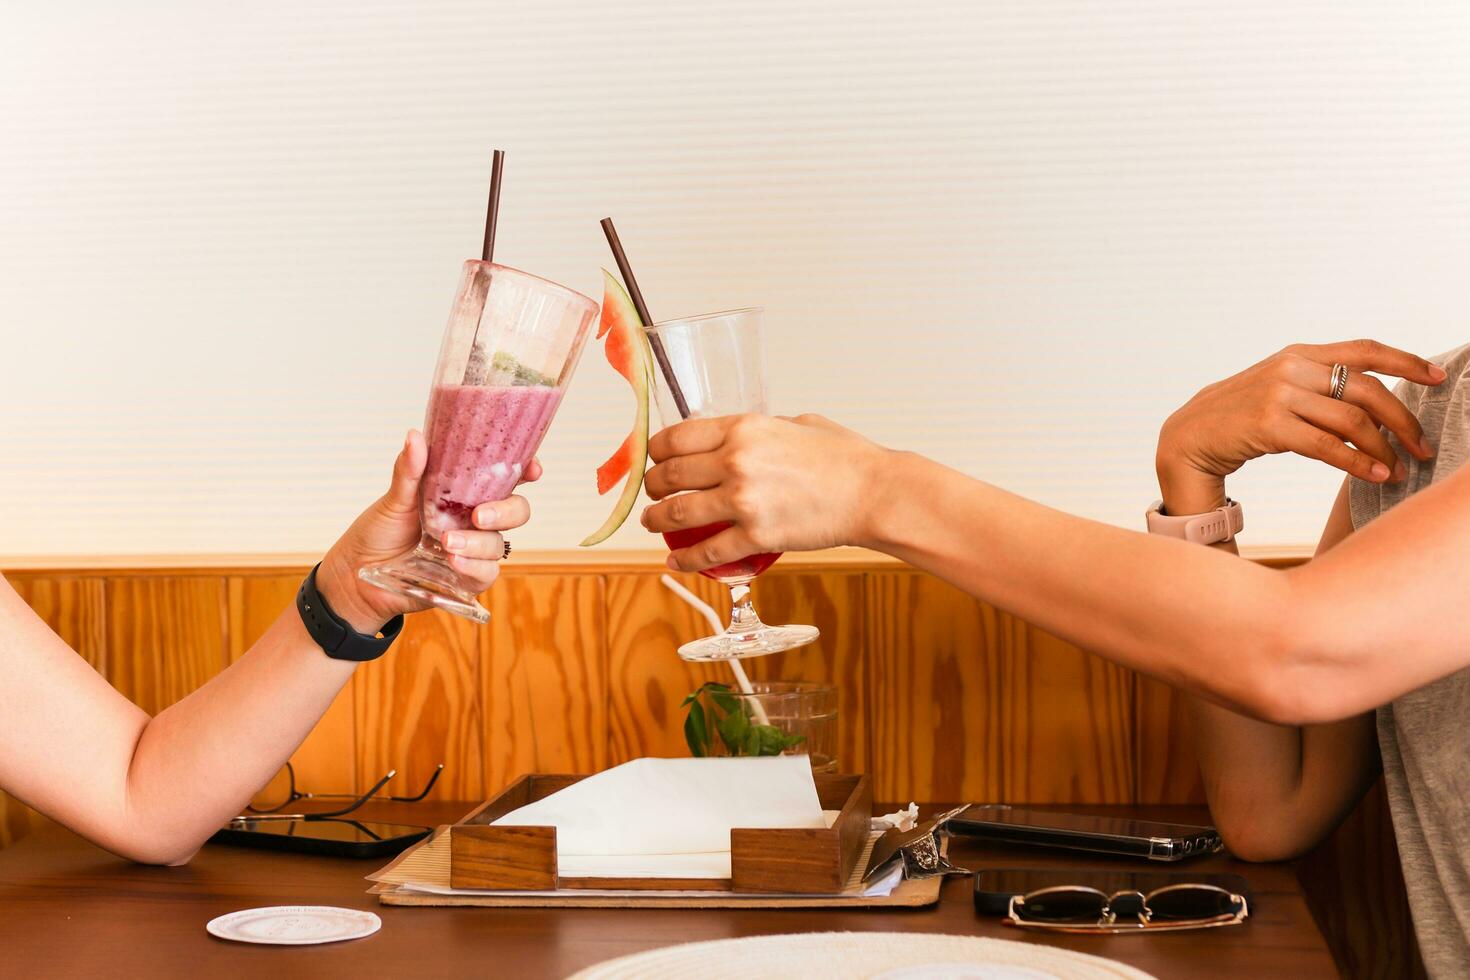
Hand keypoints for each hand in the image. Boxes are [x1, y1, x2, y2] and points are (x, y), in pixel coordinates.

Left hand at [316, 431, 539, 631]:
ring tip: (446, 543)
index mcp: (463, 493)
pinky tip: (452, 563)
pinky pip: (487, 573)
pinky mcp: (466, 578)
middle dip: (507, 511)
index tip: (531, 469)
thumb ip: (409, 471)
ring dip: (478, 543)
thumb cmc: (377, 533)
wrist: (357, 576)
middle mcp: (474, 519)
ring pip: (500, 544)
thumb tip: (415, 436)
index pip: (505, 479)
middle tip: (479, 515)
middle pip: (516, 511)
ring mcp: (473, 549)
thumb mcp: (393, 499)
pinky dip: (473, 567)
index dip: (525, 472)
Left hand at [641, 414, 889, 571]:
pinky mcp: (756, 536)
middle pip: (670, 475)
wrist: (873, 493)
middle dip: (653, 486)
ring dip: (656, 521)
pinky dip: (685, 558)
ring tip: (652, 523)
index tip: (654, 460)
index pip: (676, 437)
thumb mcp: (797, 423)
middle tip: (652, 493)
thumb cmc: (844, 458)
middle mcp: (735, 461)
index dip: (656, 451)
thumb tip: (742, 436)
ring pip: (678, 513)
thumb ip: (761, 429)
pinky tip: (675, 560)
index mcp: (743, 428)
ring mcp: (744, 500)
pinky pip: (707, 551)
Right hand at [1156, 339, 1444, 511]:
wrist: (1187, 438)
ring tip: (1397, 471)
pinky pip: (1327, 446)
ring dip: (1384, 449)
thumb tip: (1374, 407)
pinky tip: (1374, 475)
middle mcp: (1292, 368)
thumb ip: (1318, 389)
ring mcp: (1279, 394)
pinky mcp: (1269, 425)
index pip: (1364, 349)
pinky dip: (1357, 462)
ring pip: (1353, 420)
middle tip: (1421, 447)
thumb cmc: (1238, 420)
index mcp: (1299, 354)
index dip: (1406, 360)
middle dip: (1404, 420)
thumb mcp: (1279, 391)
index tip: (1438, 377)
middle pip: (1368, 389)